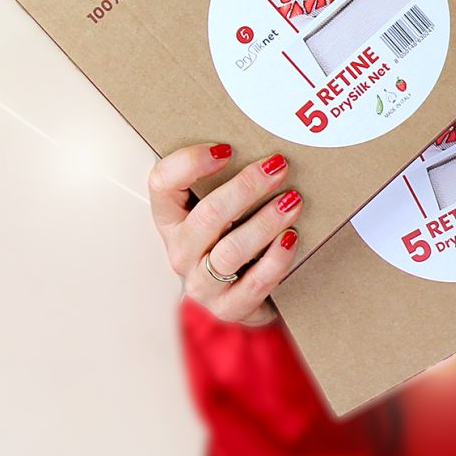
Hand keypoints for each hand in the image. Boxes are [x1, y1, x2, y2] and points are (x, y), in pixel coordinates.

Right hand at [148, 145, 303, 324]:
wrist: (246, 296)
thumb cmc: (233, 240)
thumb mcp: (224, 209)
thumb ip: (230, 180)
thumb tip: (264, 147)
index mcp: (172, 219)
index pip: (162, 184)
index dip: (189, 163)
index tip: (225, 148)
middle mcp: (181, 251)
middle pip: (208, 215)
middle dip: (246, 187)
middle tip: (278, 166)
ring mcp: (202, 284)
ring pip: (231, 250)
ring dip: (266, 221)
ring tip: (293, 201)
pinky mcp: (229, 308)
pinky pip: (255, 282)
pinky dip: (277, 258)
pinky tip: (292, 238)